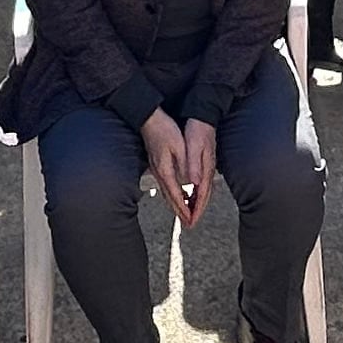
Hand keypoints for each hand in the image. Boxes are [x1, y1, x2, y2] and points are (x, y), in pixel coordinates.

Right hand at [138, 109, 205, 228]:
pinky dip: (173, 195)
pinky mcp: (156, 165)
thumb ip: (187, 165)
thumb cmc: (165, 130)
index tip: (191, 220)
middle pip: (171, 199)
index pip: (177, 196)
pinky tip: (178, 194)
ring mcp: (156, 170)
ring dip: (176, 205)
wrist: (148, 118)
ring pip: (167, 193)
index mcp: (166, 171)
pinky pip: (166, 186)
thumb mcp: (179, 146)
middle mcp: (160, 173)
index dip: (185, 209)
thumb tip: (194, 183)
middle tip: (189, 224)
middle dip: (180, 212)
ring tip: (185, 214)